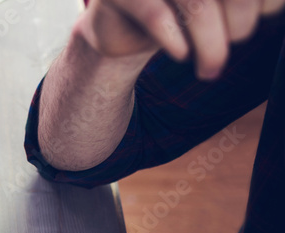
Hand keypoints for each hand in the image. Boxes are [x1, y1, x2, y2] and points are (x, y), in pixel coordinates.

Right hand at [79, 0, 279, 78]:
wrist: (119, 30)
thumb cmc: (177, 13)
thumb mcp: (218, 5)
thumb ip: (244, 2)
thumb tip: (270, 8)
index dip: (265, 1)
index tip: (264, 14)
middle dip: (241, 23)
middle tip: (235, 44)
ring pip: (196, 3)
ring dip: (211, 44)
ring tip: (211, 69)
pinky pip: (155, 17)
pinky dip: (174, 40)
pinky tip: (181, 55)